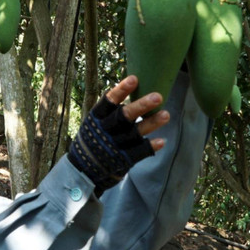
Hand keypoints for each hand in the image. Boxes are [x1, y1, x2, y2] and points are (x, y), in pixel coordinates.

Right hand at [68, 75, 168, 193]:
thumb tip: (134, 86)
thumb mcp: (95, 122)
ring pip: (134, 133)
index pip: (108, 101)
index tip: (134, 79)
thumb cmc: (94, 138)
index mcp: (96, 118)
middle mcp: (104, 130)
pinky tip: (162, 141)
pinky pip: (137, 152)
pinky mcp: (122, 159)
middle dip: (141, 106)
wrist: (83, 170)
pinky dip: (149, 146)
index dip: (121, 90)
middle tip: (158, 96)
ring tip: (166, 115)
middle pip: (123, 116)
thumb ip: (111, 110)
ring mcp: (113, 146)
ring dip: (151, 123)